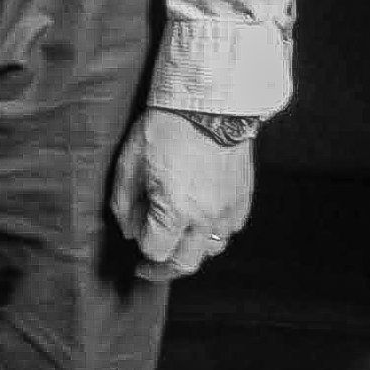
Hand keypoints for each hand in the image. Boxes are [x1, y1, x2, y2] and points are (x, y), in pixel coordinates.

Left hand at [112, 110, 256, 282]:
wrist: (212, 102)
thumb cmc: (167, 127)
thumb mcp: (131, 161)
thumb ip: (125, 202)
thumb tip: (128, 230)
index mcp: (175, 210)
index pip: (156, 251)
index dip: (142, 247)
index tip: (136, 237)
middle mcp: (205, 217)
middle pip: (186, 263)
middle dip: (165, 268)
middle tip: (151, 265)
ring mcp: (228, 209)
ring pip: (211, 249)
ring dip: (192, 249)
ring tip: (179, 237)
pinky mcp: (243, 198)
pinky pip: (230, 229)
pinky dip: (215, 231)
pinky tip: (203, 217)